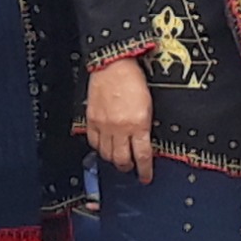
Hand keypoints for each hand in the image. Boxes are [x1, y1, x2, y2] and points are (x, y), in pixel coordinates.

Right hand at [85, 55, 153, 181]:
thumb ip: (145, 124)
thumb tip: (145, 141)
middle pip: (122, 160)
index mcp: (138, 124)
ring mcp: (104, 125)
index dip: (145, 170)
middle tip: (130, 168)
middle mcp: (120, 128)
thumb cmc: (132, 78)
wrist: (113, 64)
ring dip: (113, 159)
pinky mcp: (92, 119)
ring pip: (106, 154)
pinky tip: (103, 145)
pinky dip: (99, 147)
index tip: (146, 177)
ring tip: (117, 158)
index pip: (142, 156)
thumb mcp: (147, 104)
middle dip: (127, 168)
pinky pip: (93, 142)